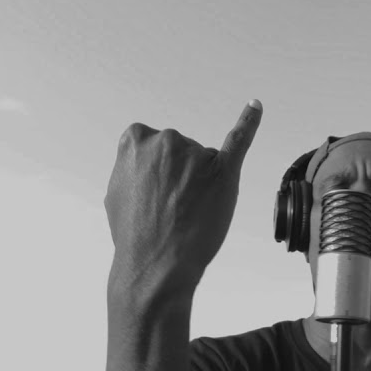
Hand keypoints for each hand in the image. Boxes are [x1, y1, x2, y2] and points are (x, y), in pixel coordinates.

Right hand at [105, 100, 263, 295]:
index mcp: (136, 140)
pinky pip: (240, 139)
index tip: (153, 192)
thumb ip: (131, 166)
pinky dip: (250, 121)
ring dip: (199, 185)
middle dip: (178, 177)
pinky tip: (255, 106)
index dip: (156, 172)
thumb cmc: (133, 235)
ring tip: (185, 215)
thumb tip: (140, 159)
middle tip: (169, 210)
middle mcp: (166, 140)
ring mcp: (196, 154)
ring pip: (204, 162)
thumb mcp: (115, 192)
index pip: (153, 143)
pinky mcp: (225, 170)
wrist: (155, 265)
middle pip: (181, 151)